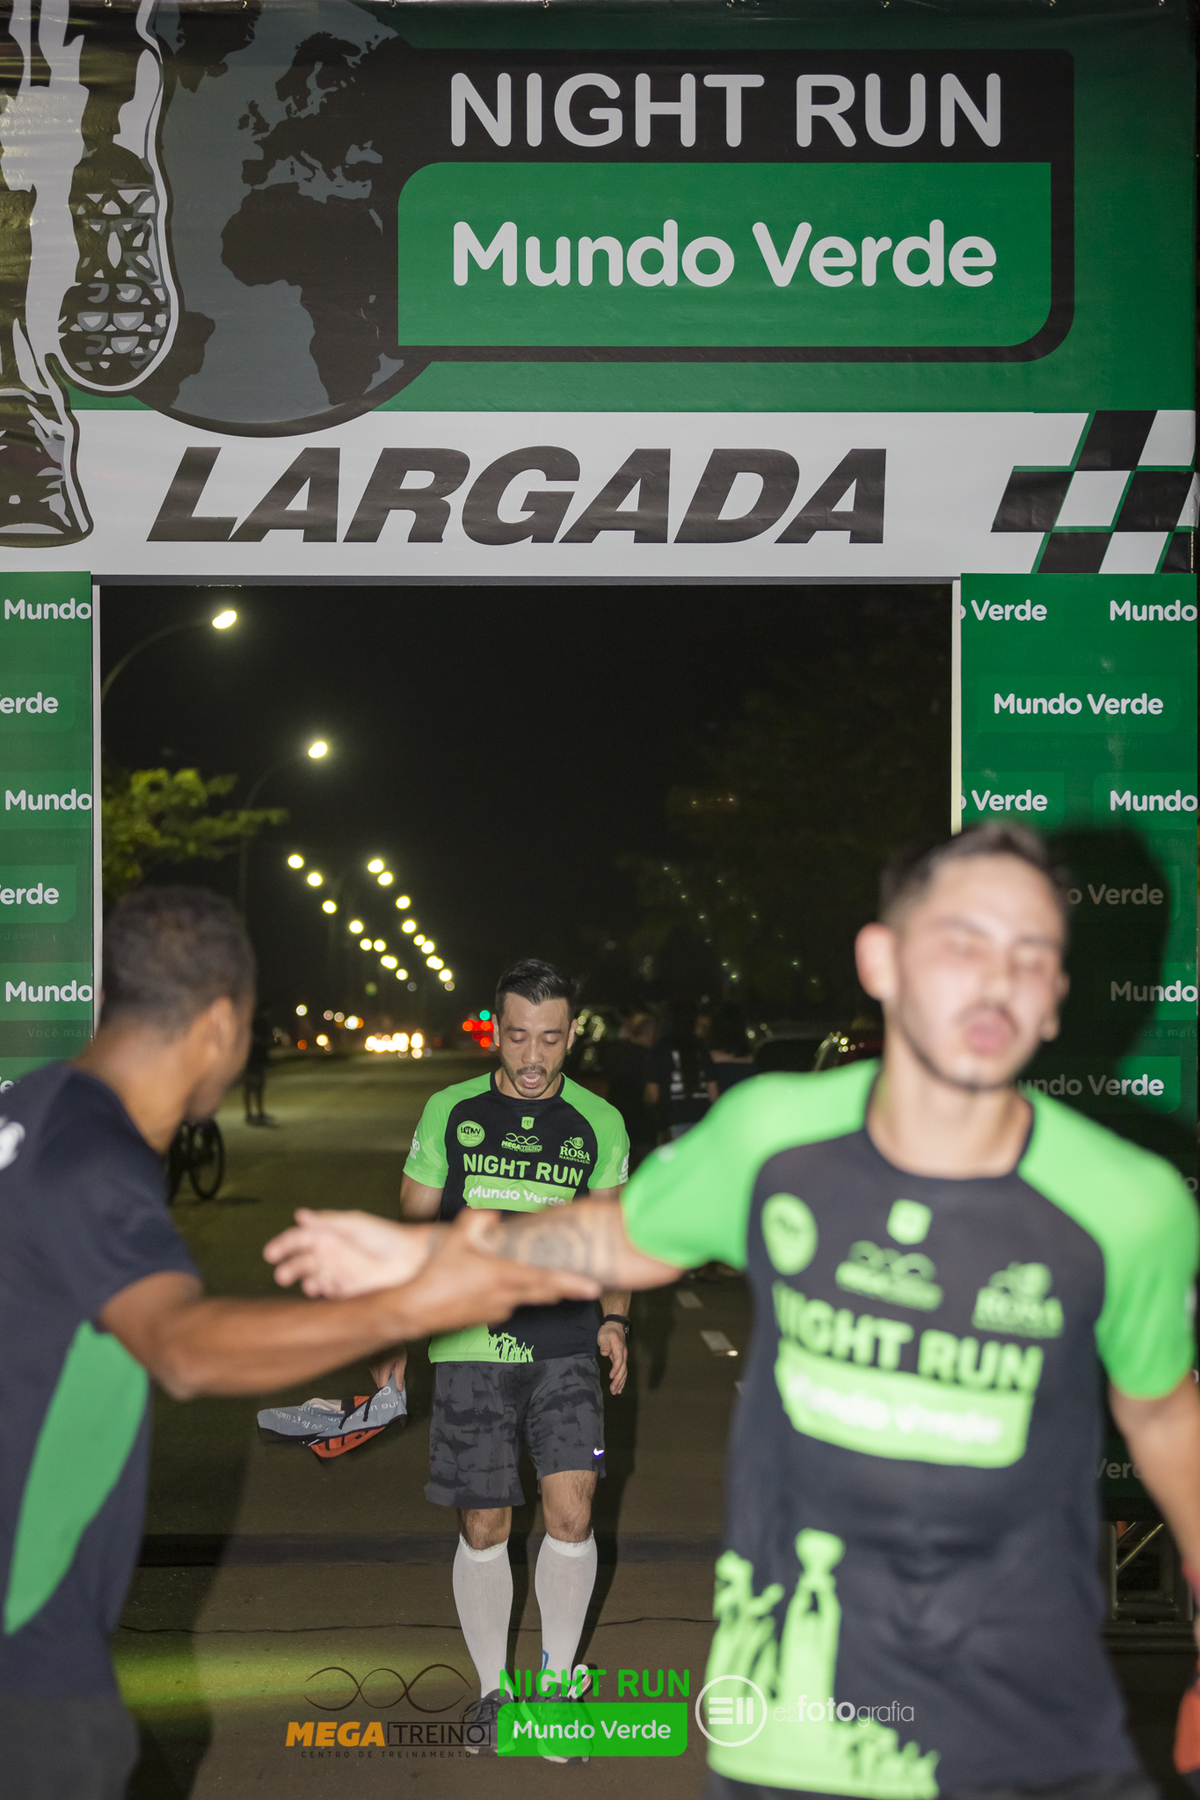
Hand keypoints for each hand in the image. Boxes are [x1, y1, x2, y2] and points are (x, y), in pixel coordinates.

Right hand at [264, 1209, 433, 1297]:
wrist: (410, 1261)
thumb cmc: (384, 1237)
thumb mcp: (354, 1224)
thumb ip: (326, 1221)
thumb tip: (299, 1214)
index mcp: (327, 1235)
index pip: (297, 1239)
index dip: (282, 1246)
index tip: (270, 1254)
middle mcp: (328, 1254)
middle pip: (300, 1262)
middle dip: (289, 1269)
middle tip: (281, 1277)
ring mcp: (335, 1273)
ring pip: (310, 1279)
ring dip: (305, 1283)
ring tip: (309, 1285)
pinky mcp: (345, 1291)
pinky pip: (326, 1293)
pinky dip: (321, 1293)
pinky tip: (323, 1290)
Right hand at [370, 1349, 406, 1389]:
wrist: (388, 1333)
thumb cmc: (397, 1348)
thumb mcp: (401, 1362)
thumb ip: (399, 1377)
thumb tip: (399, 1389)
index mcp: (382, 1370)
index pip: (381, 1386)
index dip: (387, 1390)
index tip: (393, 1392)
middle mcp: (374, 1369)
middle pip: (378, 1383)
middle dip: (386, 1384)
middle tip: (394, 1380)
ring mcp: (370, 1365)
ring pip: (375, 1378)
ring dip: (382, 1378)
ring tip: (390, 1372)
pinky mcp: (369, 1362)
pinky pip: (374, 1372)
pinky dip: (379, 1373)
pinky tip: (385, 1367)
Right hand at [393, 1211, 601, 1336]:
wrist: (415, 1309)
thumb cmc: (436, 1273)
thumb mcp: (454, 1238)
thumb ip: (476, 1219)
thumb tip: (493, 1213)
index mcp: (504, 1277)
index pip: (546, 1281)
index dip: (572, 1284)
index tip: (594, 1288)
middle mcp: (506, 1297)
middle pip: (545, 1293)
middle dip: (565, 1289)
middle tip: (586, 1285)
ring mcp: (497, 1311)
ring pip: (525, 1298)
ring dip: (536, 1290)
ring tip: (547, 1279)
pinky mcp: (486, 1319)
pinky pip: (507, 1305)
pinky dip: (511, 1295)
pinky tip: (499, 1285)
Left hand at [597, 1322, 627, 1394]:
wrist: (615, 1326)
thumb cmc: (608, 1331)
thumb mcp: (604, 1335)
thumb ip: (605, 1344)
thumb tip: (605, 1353)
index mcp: (619, 1348)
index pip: (619, 1360)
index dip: (616, 1369)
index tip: (611, 1377)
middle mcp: (623, 1354)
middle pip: (623, 1369)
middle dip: (618, 1380)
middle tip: (613, 1390)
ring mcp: (623, 1357)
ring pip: (624, 1372)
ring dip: (621, 1383)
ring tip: (616, 1392)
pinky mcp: (622, 1360)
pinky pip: (623, 1372)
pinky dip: (622, 1380)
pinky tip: (620, 1388)